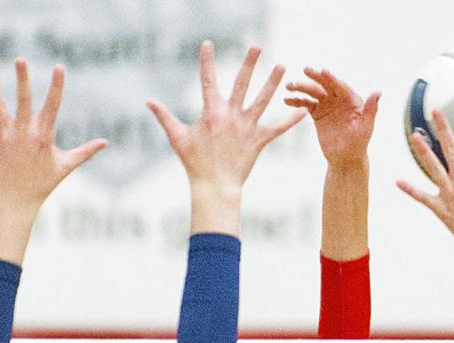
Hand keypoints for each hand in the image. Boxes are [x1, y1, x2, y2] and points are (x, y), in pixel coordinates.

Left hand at [0, 59, 106, 211]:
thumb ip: (85, 152)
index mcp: (43, 137)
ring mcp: (5, 136)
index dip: (56, 86)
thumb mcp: (66, 166)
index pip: (52, 106)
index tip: (59, 67)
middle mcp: (23, 133)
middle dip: (22, 79)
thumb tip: (105, 142)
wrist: (17, 199)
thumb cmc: (44, 182)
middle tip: (20, 59)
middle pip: (23, 101)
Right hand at [148, 43, 303, 198]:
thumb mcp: (177, 138)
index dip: (207, 61)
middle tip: (256, 46)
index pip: (208, 80)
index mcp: (211, 112)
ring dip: (272, 82)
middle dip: (248, 63)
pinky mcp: (258, 141)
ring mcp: (246, 128)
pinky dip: (291, 120)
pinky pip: (278, 129)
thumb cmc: (194, 163)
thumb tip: (148, 101)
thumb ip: (164, 117)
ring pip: (262, 100)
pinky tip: (305, 110)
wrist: (215, 187)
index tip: (208, 43)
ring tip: (282, 65)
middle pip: (241, 84)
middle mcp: (231, 116)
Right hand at [285, 68, 379, 169]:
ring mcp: (327, 104)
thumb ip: (371, 109)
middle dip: (315, 77)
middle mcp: (339, 98)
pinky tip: (287, 100)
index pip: (341, 86)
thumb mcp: (365, 127)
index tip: (323, 70)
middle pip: (325, 84)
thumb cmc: (359, 143)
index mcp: (352, 99)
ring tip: (289, 86)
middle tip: (305, 69)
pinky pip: (306, 104)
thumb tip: (378, 91)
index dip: (332, 78)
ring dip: (301, 88)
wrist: (345, 158)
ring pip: (313, 92)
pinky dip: (297, 101)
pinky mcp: (317, 112)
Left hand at [397, 100, 453, 263]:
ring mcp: (450, 193)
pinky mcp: (442, 209)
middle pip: (450, 147)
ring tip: (414, 136)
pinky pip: (423, 198)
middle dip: (442, 127)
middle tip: (435, 111)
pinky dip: (411, 190)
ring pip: (433, 168)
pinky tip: (398, 182)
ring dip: (423, 151)